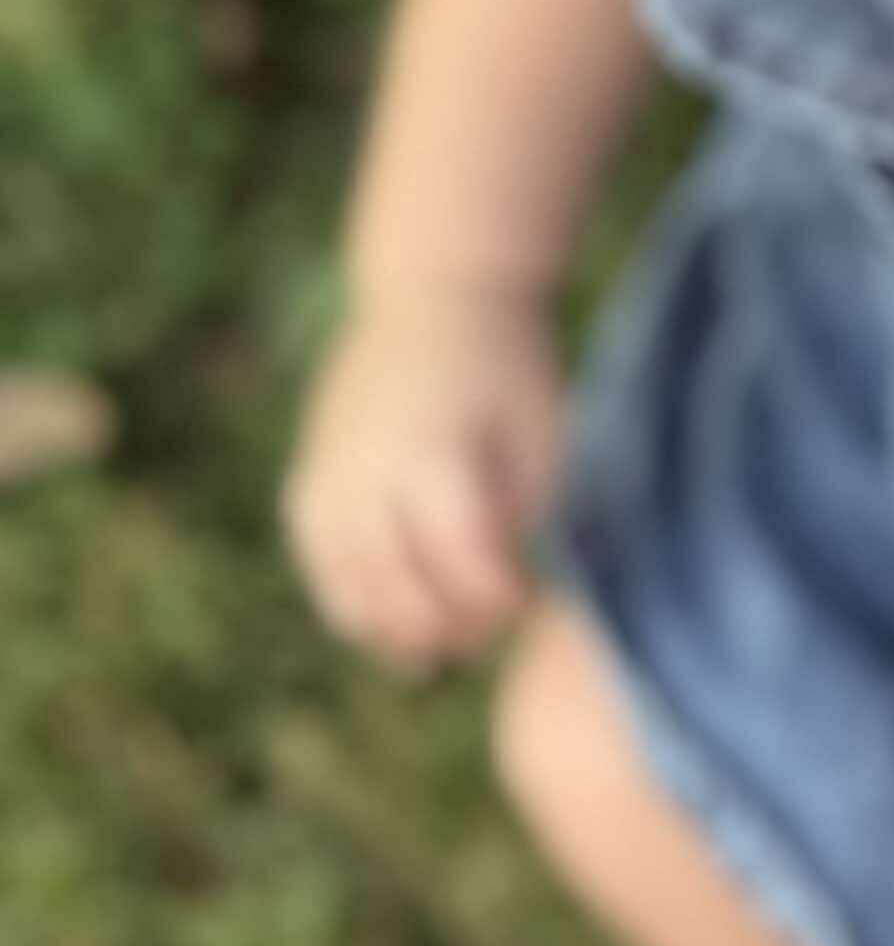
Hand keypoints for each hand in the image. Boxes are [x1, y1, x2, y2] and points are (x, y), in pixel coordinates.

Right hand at [282, 285, 567, 674]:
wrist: (435, 299)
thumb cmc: (506, 373)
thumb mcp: (537, 438)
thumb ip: (513, 518)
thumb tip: (486, 595)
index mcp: (434, 456)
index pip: (463, 564)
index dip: (499, 600)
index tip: (530, 601)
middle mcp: (367, 474)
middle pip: (402, 591)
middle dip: (454, 627)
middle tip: (492, 630)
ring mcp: (326, 482)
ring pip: (350, 594)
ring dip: (399, 633)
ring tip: (445, 646)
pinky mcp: (304, 486)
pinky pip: (322, 568)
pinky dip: (356, 606)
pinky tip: (396, 624)